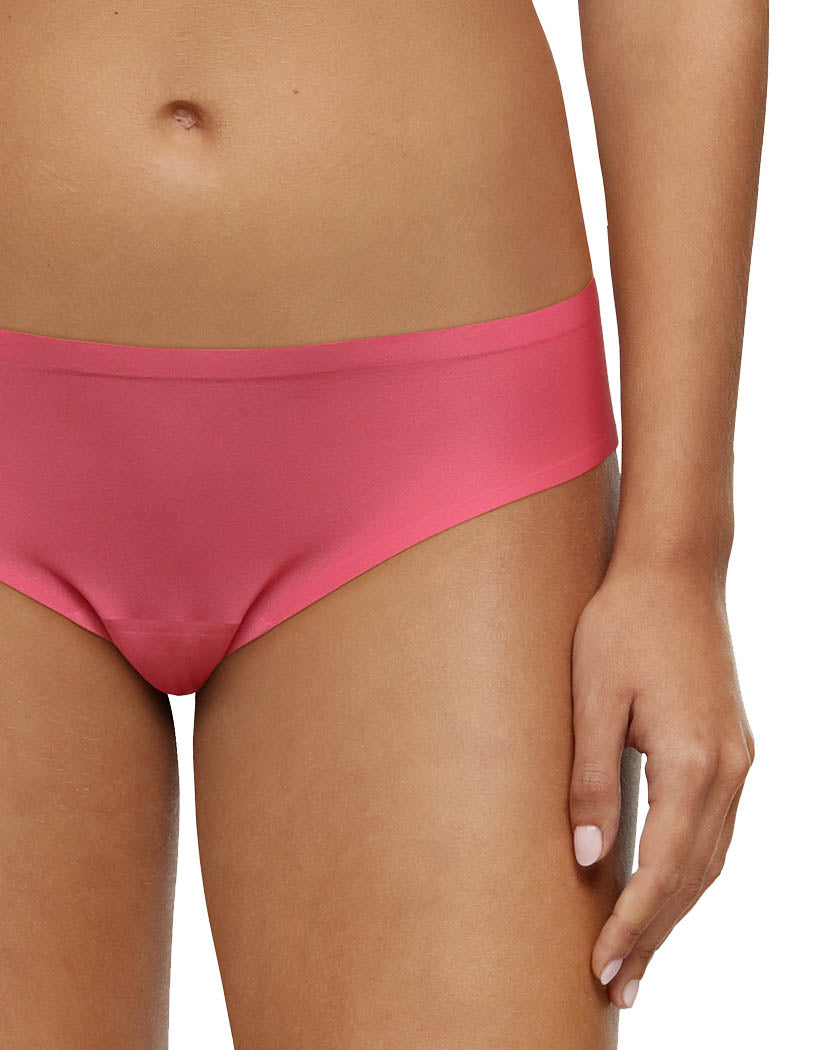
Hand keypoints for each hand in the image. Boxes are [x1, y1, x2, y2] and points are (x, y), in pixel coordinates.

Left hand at [568, 559, 754, 1008]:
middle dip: (655, 934)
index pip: (665, 868)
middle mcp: (728, 769)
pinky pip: (715, 829)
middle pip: (695, 877)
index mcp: (694, 761)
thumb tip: (590, 857)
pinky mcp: (730, 747)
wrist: (674, 570)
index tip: (603, 967)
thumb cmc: (625, 622)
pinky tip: (666, 888)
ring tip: (640, 956)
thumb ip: (590, 778)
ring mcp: (737, 759)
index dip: (634, 924)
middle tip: (618, 986)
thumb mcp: (593, 696)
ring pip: (711, 858)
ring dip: (675, 909)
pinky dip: (690, 871)